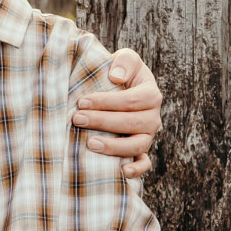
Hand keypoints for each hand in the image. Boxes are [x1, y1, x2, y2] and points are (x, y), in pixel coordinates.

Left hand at [71, 46, 161, 178]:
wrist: (121, 89)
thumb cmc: (119, 74)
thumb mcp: (126, 58)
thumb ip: (125, 61)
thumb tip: (116, 77)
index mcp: (151, 95)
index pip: (131, 100)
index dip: (105, 102)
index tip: (81, 101)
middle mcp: (153, 117)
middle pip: (131, 123)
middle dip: (102, 122)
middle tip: (77, 119)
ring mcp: (148, 136)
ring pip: (137, 145)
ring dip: (114, 146)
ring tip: (90, 143)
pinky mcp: (141, 151)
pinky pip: (144, 164)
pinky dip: (136, 169)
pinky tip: (122, 171)